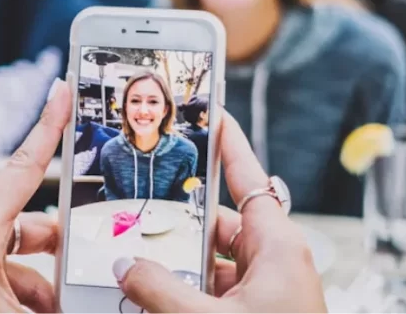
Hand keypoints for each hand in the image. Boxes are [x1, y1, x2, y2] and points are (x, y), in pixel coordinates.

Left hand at [0, 80, 70, 312]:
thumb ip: (57, 301)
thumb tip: (87, 301)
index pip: (23, 169)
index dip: (49, 127)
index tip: (64, 92)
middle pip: (28, 229)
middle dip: (59, 258)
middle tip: (86, 277)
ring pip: (12, 260)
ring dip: (39, 290)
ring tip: (55, 309)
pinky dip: (16, 297)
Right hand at [113, 114, 326, 312]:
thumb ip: (162, 291)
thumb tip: (126, 267)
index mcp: (279, 248)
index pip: (249, 178)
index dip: (228, 144)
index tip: (213, 111)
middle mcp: (277, 264)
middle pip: (220, 226)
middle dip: (180, 226)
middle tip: (139, 217)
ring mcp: (270, 293)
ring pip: (216, 264)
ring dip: (181, 269)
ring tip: (140, 272)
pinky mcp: (260, 313)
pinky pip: (220, 292)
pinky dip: (190, 294)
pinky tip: (158, 302)